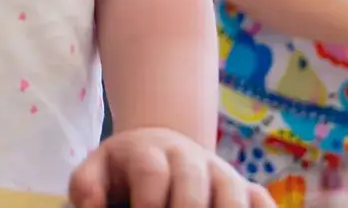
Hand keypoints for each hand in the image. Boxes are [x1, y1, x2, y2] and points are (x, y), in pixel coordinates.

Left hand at [68, 127, 274, 207]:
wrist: (160, 147)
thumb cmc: (123, 170)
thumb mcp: (97, 170)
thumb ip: (86, 186)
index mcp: (148, 152)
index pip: (150, 171)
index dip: (147, 200)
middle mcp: (188, 159)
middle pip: (193, 182)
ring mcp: (219, 172)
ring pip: (233, 191)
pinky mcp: (242, 188)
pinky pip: (261, 199)